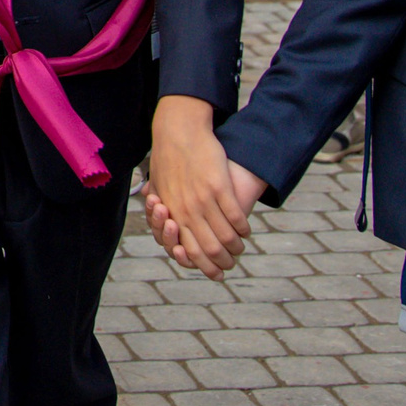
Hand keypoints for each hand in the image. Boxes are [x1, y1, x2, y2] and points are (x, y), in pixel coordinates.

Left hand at [143, 96, 254, 279]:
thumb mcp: (159, 186)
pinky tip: (246, 230)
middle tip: (231, 265)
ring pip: (225, 235)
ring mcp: (203, 200)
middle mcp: (187, 211)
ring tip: (241, 248)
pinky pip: (234, 215)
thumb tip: (166, 223)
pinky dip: (243, 228)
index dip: (204, 266)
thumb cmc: (167, 159)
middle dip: (222, 262)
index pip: (189, 250)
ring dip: (236, 246)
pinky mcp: (218, 187)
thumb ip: (163, 207)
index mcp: (172, 214)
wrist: (178, 132)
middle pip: (209, 249)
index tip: (215, 273)